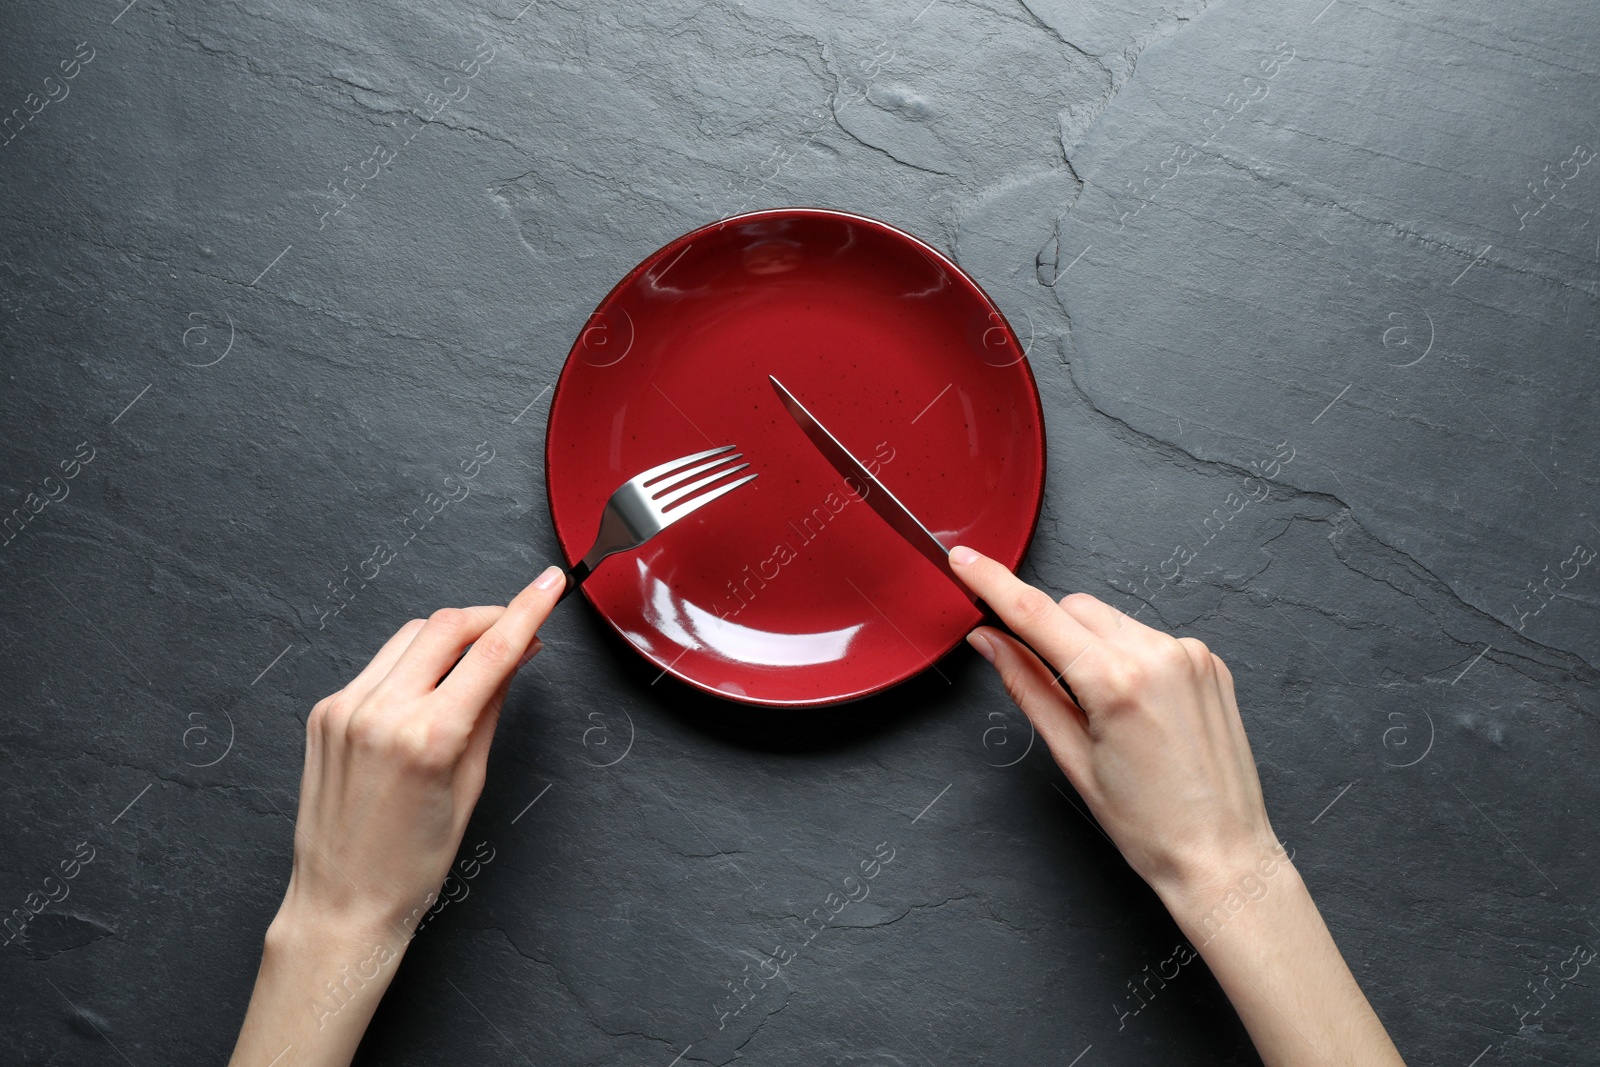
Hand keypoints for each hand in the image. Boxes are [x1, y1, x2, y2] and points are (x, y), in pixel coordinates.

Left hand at [229, 565, 565, 1066]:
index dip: (528, 609)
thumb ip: (489, 708)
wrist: (343, 900)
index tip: (549, 585)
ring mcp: (345, 708)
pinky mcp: (325, 712)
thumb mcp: (469, 784)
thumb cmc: (412, 862)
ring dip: (449, 637)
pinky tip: (428, 690)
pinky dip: (411, 664)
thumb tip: (513, 656)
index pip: (491, 651)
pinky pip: (379, 665)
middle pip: (445, 626)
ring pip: (410, 636)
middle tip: (516, 627)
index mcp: (427, 737)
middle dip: (487, 616)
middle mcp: (380, 713)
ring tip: (473, 663)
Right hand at [949, 545, 1278, 900]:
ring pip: (1111, 620)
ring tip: (1104, 711)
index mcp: (1116, 681)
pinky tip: (1137, 708)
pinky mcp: (1209, 662)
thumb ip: (1027, 686)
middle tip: (1049, 686)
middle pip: (1074, 607)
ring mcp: (1190, 654)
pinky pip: (1148, 637)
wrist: (1220, 854)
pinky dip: (1128, 657)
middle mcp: (1158, 655)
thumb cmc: (1149, 824)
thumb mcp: (1072, 757)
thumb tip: (990, 642)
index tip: (965, 561)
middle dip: (1048, 631)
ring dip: (1091, 646)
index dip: (992, 582)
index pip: (1036, 613)